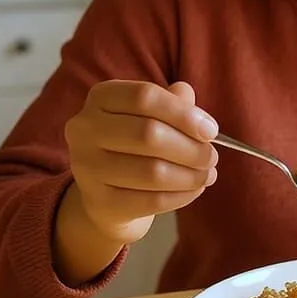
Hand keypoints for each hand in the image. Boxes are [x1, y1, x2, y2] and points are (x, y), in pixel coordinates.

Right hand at [64, 80, 219, 244]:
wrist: (109, 192)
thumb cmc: (137, 143)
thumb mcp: (154, 115)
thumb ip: (175, 104)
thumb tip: (198, 112)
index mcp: (102, 97)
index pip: (145, 96)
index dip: (183, 113)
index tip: (211, 130)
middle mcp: (85, 128)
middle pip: (148, 133)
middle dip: (190, 148)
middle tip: (212, 157)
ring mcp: (86, 166)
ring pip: (152, 171)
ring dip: (190, 175)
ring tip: (207, 175)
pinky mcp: (98, 201)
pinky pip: (150, 200)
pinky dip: (180, 196)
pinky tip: (194, 190)